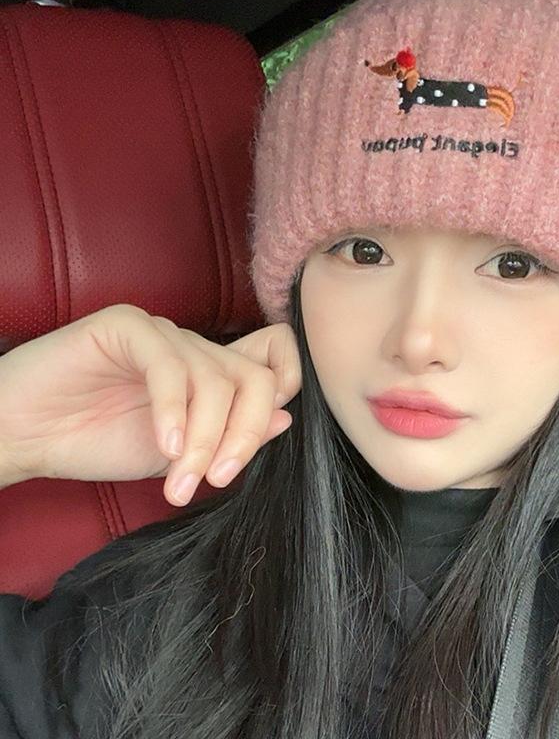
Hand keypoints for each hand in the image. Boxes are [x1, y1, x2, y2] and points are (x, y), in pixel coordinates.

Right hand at [0, 304, 300, 505]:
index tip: (254, 447)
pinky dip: (173, 411)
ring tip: (180, 480)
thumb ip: (229, 435)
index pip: (274, 361)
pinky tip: (163, 446)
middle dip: (242, 436)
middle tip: (215, 480)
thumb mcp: (178, 453)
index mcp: (211, 373)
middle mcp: (194, 348)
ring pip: (214, 379)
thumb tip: (285, 418)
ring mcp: (162, 333)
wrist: (21, 434)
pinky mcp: (126, 325)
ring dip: (203, 439)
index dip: (286, 392)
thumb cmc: (95, 442)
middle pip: (254, 378)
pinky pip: (168, 365)